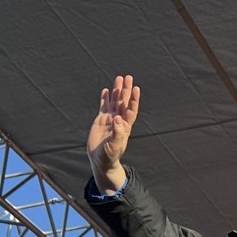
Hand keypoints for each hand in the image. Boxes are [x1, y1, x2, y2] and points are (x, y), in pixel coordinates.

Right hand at [86, 74, 139, 192]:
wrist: (100, 160)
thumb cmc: (109, 155)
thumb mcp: (114, 146)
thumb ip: (118, 133)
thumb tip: (119, 118)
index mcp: (125, 127)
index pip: (131, 110)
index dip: (134, 100)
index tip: (136, 89)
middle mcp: (119, 121)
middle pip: (124, 102)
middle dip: (126, 90)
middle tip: (128, 77)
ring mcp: (110, 119)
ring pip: (115, 102)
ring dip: (117, 91)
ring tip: (119, 78)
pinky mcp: (101, 120)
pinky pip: (104, 106)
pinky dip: (105, 98)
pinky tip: (107, 90)